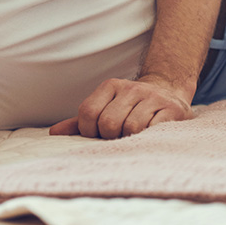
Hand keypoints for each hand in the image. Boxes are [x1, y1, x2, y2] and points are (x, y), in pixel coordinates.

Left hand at [49, 74, 194, 137]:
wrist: (168, 94)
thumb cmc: (130, 109)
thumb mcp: (106, 109)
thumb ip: (81, 122)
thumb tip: (54, 133)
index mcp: (111, 86)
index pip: (88, 112)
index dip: (89, 131)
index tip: (98, 135)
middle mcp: (132, 88)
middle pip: (108, 122)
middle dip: (111, 137)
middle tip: (118, 137)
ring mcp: (153, 97)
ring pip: (131, 127)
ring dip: (130, 138)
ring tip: (134, 135)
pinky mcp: (171, 109)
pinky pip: (152, 129)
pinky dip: (147, 137)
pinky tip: (150, 133)